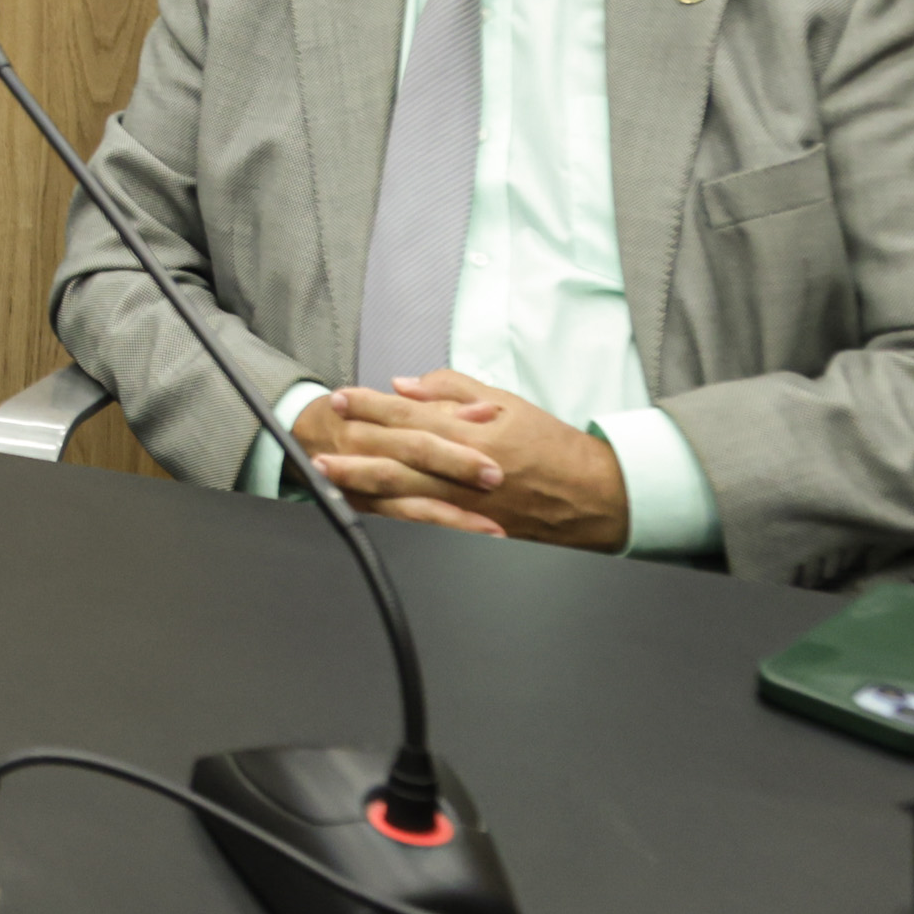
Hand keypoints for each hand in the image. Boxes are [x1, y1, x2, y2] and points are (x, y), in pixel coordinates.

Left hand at [297, 374, 633, 549]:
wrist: (593, 497)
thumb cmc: (552, 447)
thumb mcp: (507, 403)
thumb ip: (453, 390)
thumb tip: (407, 384)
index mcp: (473, 433)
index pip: (412, 415)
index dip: (372, 405)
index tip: (342, 397)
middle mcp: (466, 470)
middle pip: (399, 456)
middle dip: (355, 446)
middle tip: (321, 439)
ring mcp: (468, 504)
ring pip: (405, 492)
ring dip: (363, 482)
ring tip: (328, 476)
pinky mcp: (473, 528)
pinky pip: (426, 521)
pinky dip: (394, 514)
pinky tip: (368, 509)